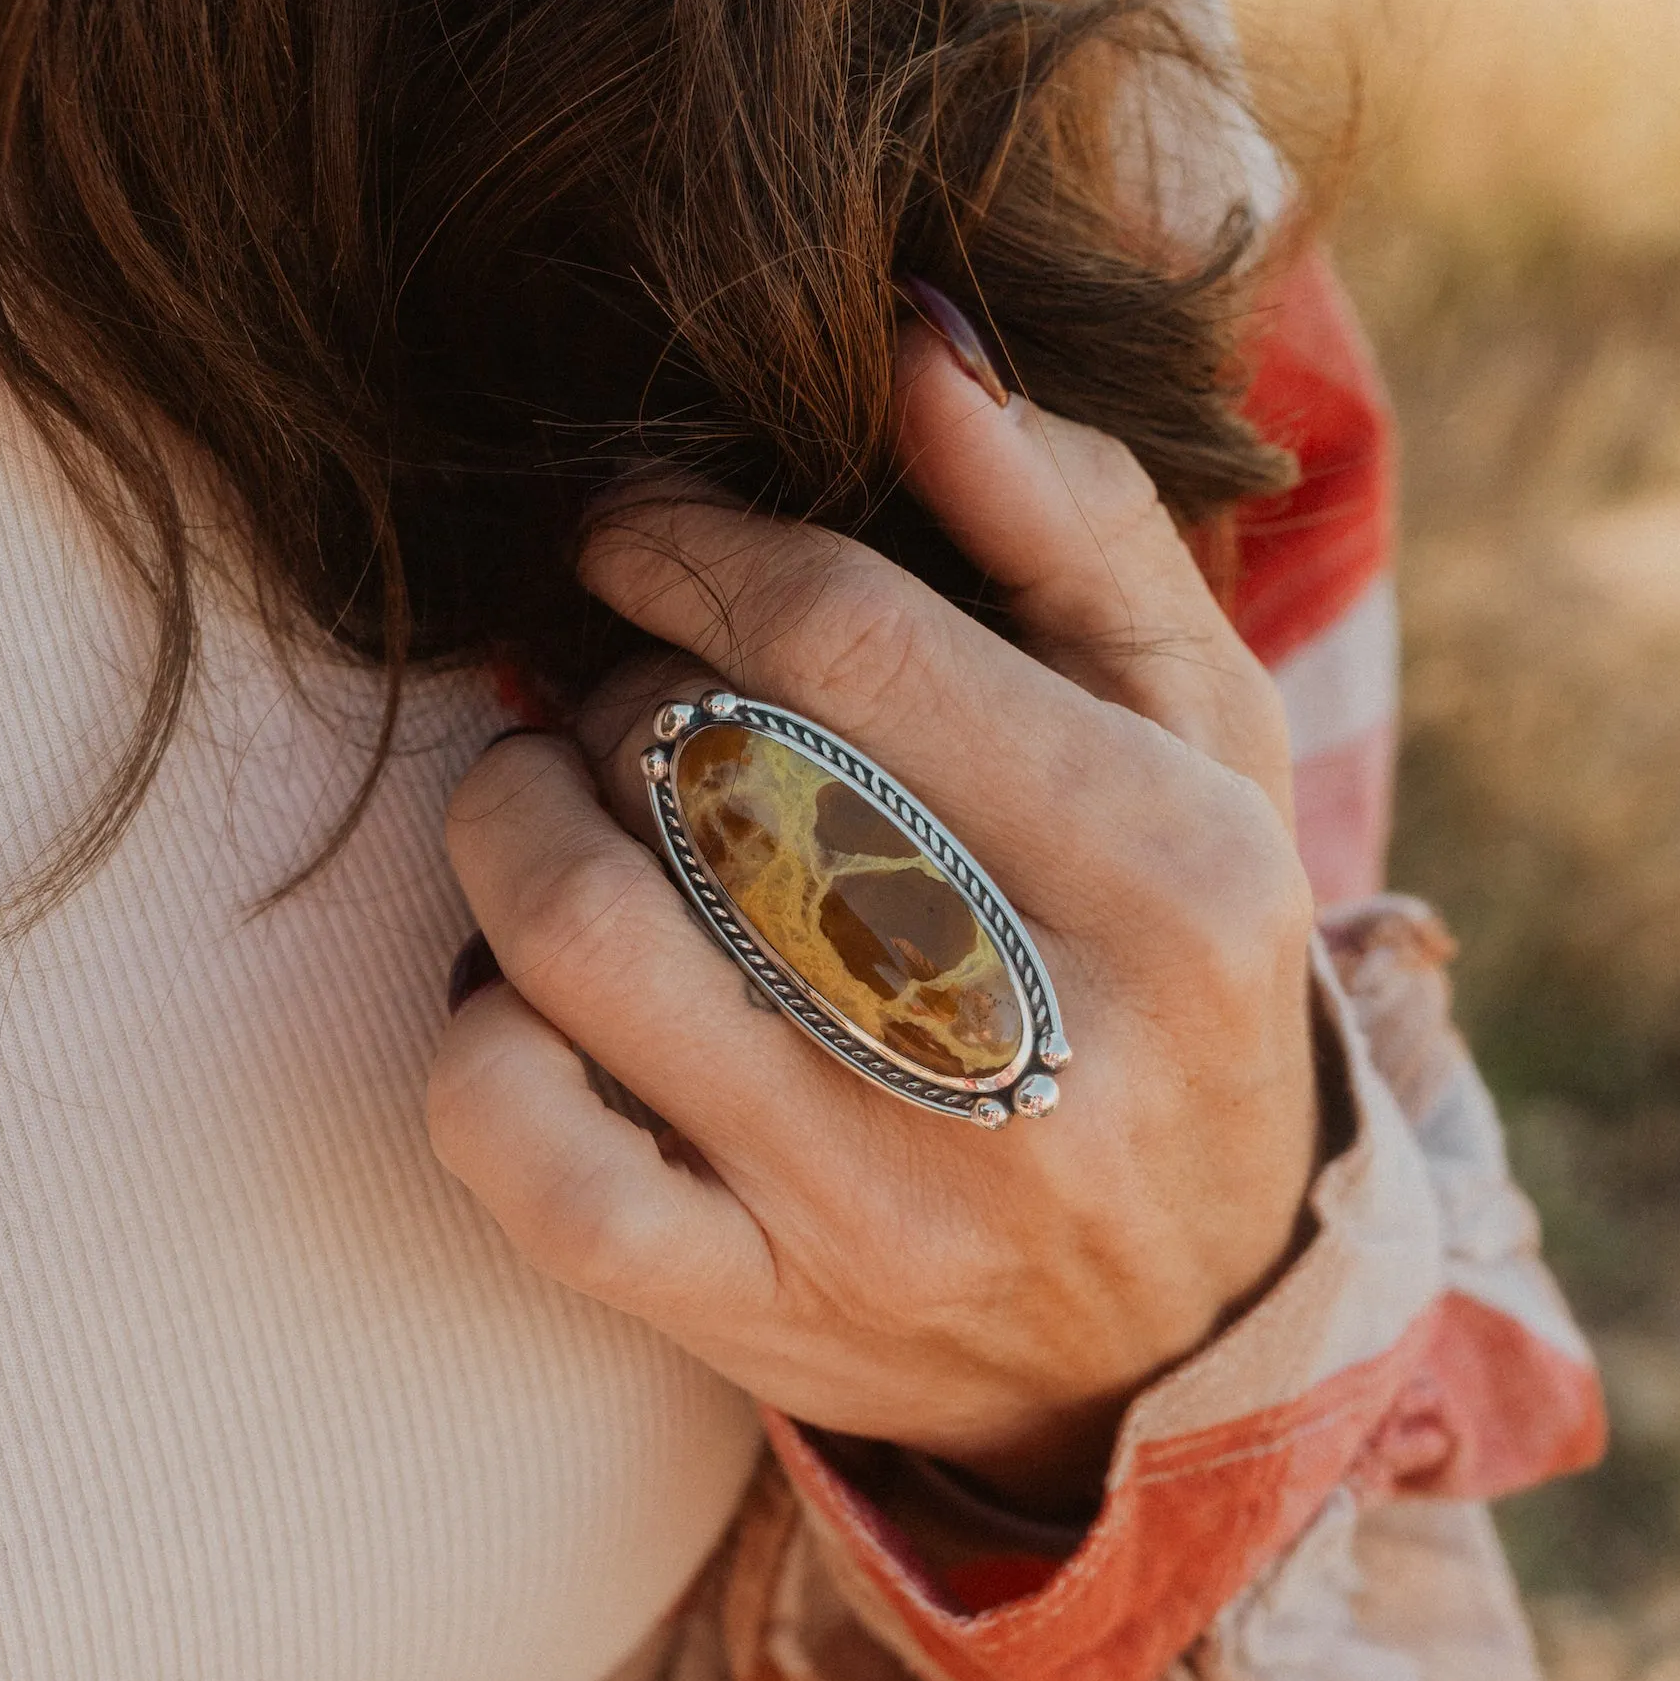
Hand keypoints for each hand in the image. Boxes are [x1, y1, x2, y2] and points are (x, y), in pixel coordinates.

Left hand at [426, 312, 1323, 1515]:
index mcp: (1172, 873)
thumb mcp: (1202, 742)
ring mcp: (889, 1201)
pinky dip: (477, 1043)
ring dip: (513, 825)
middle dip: (613, 690)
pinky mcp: (765, 1311)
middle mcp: (1040, 1048)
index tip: (630, 532)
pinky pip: (527, 1157)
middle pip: (704, 768)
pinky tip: (531, 1001)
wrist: (1188, 1328)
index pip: (843, 635)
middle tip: (624, 696)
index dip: (686, 546)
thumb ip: (1076, 529)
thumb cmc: (1175, 977)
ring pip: (585, 937)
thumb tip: (915, 351)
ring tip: (553, 804)